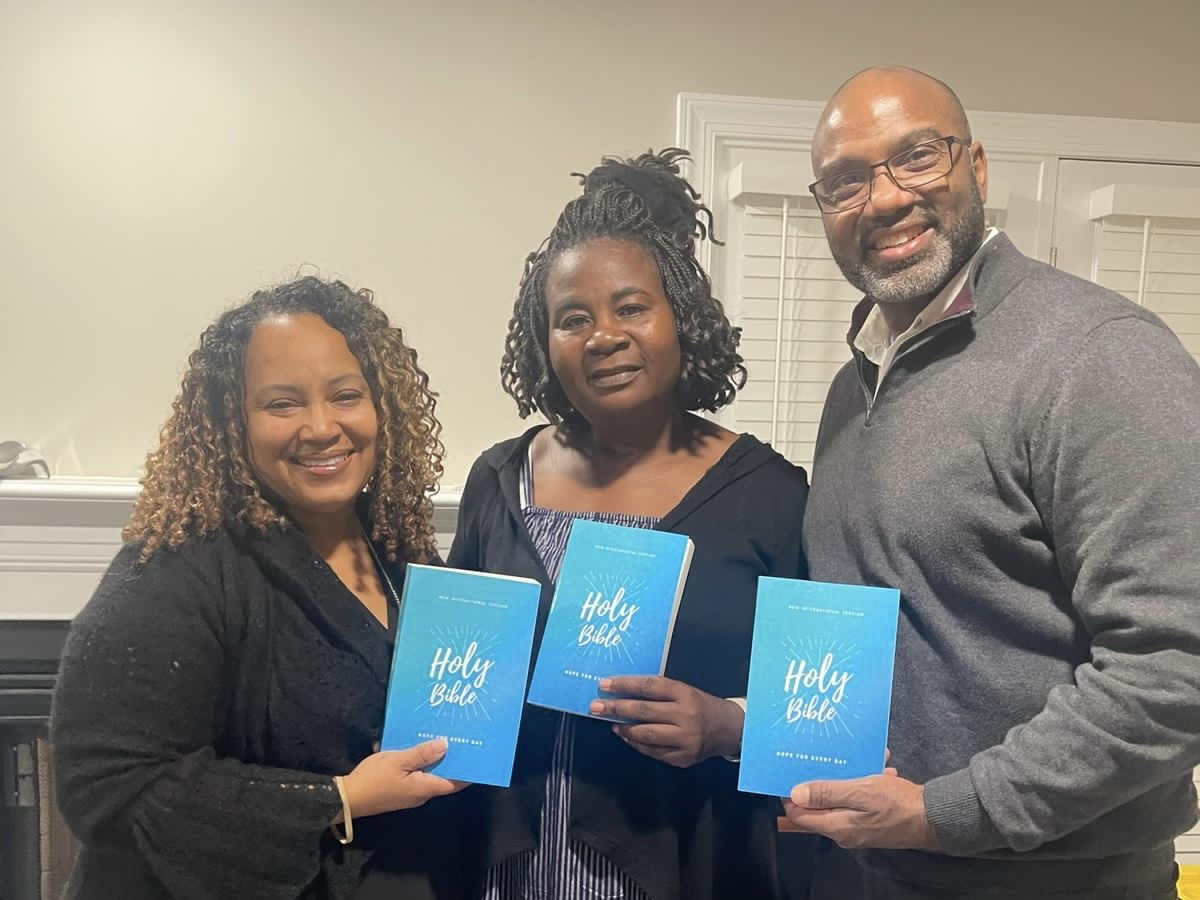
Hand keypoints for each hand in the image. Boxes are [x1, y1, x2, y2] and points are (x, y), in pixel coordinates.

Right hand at [340, 738, 468, 818]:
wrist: (346, 799)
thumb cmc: (373, 780)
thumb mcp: (398, 760)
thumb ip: (422, 753)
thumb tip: (446, 745)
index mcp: (425, 788)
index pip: (455, 783)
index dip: (468, 772)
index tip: (478, 756)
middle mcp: (420, 793)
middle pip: (442, 776)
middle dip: (450, 758)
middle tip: (458, 737)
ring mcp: (408, 793)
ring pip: (426, 773)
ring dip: (431, 757)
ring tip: (437, 736)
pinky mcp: (397, 789)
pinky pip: (413, 773)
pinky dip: (415, 760)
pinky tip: (411, 744)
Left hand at [589, 675, 742, 767]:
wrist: (730, 729)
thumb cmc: (701, 705)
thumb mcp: (685, 691)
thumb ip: (658, 693)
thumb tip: (622, 693)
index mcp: (686, 694)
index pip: (650, 687)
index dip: (625, 685)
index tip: (605, 684)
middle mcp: (686, 717)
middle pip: (644, 711)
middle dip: (616, 708)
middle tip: (595, 706)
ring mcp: (685, 740)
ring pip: (646, 735)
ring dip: (625, 729)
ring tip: (611, 723)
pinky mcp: (683, 759)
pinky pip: (653, 752)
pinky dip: (637, 743)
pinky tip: (628, 736)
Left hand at [781, 772, 937, 849]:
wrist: (934, 818)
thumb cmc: (898, 804)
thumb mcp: (860, 791)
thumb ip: (827, 793)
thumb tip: (795, 794)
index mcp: (836, 826)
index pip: (798, 814)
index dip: (792, 793)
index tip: (793, 770)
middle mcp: (843, 831)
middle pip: (818, 806)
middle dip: (821, 780)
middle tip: (824, 758)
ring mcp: (858, 828)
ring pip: (840, 799)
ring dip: (846, 778)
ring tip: (857, 759)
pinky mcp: (871, 821)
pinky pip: (858, 800)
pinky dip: (863, 784)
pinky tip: (878, 768)